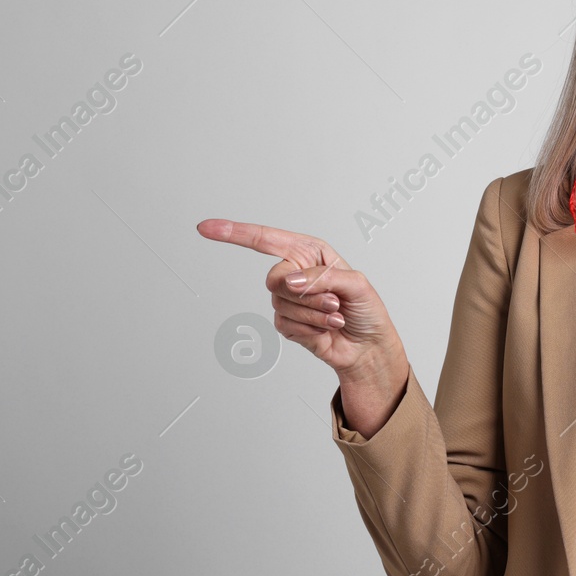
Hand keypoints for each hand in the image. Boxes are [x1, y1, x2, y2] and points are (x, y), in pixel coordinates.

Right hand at [196, 219, 399, 375]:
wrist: (368, 346)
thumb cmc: (366, 310)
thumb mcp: (355, 284)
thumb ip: (321, 277)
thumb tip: (289, 280)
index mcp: (309, 252)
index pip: (266, 239)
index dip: (235, 233)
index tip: (207, 228)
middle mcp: (295, 272)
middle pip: (274, 278)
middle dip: (306, 293)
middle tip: (333, 301)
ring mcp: (288, 299)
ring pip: (282, 304)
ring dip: (313, 313)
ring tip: (334, 315)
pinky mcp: (287, 323)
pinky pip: (286, 324)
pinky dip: (311, 328)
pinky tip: (326, 329)